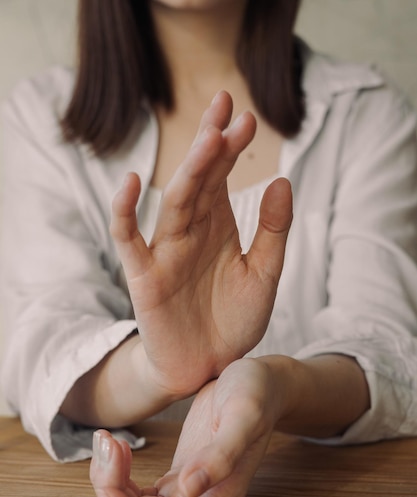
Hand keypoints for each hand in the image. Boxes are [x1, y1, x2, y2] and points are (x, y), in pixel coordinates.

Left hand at [90, 358, 278, 496]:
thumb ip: (221, 454)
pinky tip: (118, 450)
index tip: (111, 483)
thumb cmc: (257, 393)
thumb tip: (188, 489)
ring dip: (113, 486)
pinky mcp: (182, 473)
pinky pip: (143, 494)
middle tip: (105, 448)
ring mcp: (191, 489)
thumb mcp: (244, 414)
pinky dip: (122, 477)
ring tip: (107, 443)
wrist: (263, 381)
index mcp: (221, 496)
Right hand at [111, 91, 291, 398]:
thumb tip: (281, 179)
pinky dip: (126, 212)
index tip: (248, 117)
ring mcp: (166, 251)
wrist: (208, 368)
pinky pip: (129, 239)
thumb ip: (272, 230)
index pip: (223, 177)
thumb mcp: (264, 275)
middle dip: (211, 143)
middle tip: (225, 104)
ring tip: (209, 138)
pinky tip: (133, 182)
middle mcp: (191, 231)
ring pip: (174, 202)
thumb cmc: (232, 321)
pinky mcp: (144, 276)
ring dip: (190, 171)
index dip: (232, 147)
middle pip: (199, 179)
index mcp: (218, 227)